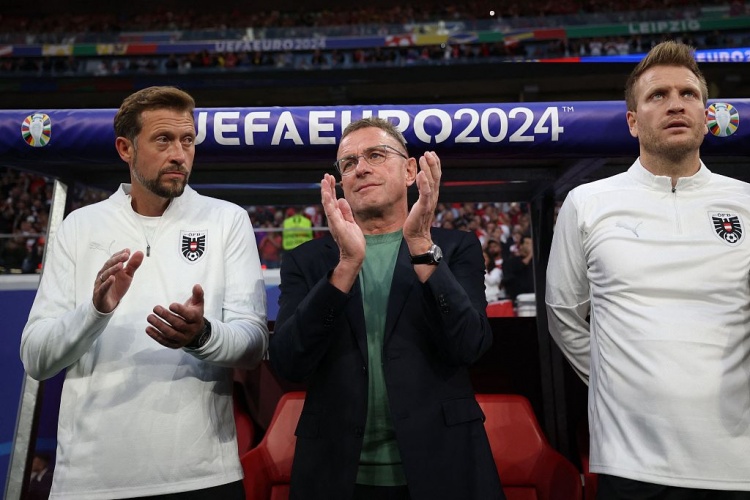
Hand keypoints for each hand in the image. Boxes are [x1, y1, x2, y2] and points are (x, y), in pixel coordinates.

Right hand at [93, 249, 143, 313]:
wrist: (108, 304)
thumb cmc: (116, 287)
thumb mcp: (127, 275)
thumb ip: (133, 265)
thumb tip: (140, 252)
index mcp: (109, 269)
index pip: (113, 259)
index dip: (119, 254)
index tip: (127, 250)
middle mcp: (103, 274)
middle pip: (108, 265)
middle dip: (117, 259)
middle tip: (126, 255)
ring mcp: (100, 284)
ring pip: (105, 275)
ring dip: (113, 269)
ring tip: (120, 265)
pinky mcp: (100, 294)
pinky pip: (103, 288)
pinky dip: (107, 283)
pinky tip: (112, 278)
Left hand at [146, 284, 205, 348]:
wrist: (197, 333)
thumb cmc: (194, 314)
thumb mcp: (198, 304)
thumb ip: (197, 295)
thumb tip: (196, 285)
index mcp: (196, 319)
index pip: (189, 316)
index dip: (180, 311)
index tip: (171, 305)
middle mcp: (191, 330)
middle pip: (178, 324)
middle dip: (166, 316)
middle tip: (155, 308)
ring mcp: (183, 339)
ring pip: (171, 333)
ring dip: (159, 326)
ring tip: (150, 317)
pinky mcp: (175, 345)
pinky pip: (165, 341)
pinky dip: (156, 336)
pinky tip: (148, 329)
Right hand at [321, 173, 364, 291]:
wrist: (355, 255)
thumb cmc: (353, 241)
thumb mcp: (351, 222)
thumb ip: (346, 211)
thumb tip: (342, 199)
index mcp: (337, 217)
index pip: (333, 200)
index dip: (331, 189)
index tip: (330, 178)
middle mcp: (333, 219)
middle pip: (328, 200)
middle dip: (327, 188)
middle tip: (325, 176)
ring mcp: (334, 222)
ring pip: (328, 204)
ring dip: (326, 192)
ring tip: (324, 181)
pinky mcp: (338, 227)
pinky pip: (332, 213)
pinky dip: (329, 203)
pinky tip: (327, 195)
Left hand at [404, 151, 440, 254]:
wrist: (417, 236)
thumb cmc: (417, 220)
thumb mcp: (420, 202)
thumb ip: (422, 190)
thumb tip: (421, 178)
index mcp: (432, 195)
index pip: (436, 177)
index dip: (435, 165)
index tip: (432, 153)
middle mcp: (433, 197)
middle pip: (436, 177)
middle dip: (433, 163)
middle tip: (429, 152)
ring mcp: (429, 202)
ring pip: (431, 182)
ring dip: (428, 169)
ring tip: (424, 157)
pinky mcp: (423, 208)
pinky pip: (425, 193)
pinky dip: (424, 183)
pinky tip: (421, 174)